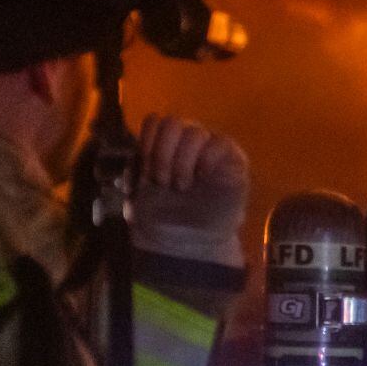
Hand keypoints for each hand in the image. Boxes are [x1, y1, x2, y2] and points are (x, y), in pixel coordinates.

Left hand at [132, 113, 248, 267]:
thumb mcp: (136, 194)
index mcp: (163, 144)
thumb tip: (137, 156)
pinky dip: (206, 159)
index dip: (147, 143)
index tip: (145, 172)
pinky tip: (200, 178)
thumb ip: (134, 170)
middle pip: (172, 122)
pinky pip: (220, 143)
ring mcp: (210, 148)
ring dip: (182, 161)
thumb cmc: (162, 216)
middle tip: (162, 182)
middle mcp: (186, 141)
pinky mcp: (232, 159)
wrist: (187, 243)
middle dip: (162, 154)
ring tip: (180, 187)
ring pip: (194, 132)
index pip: (154, 122)